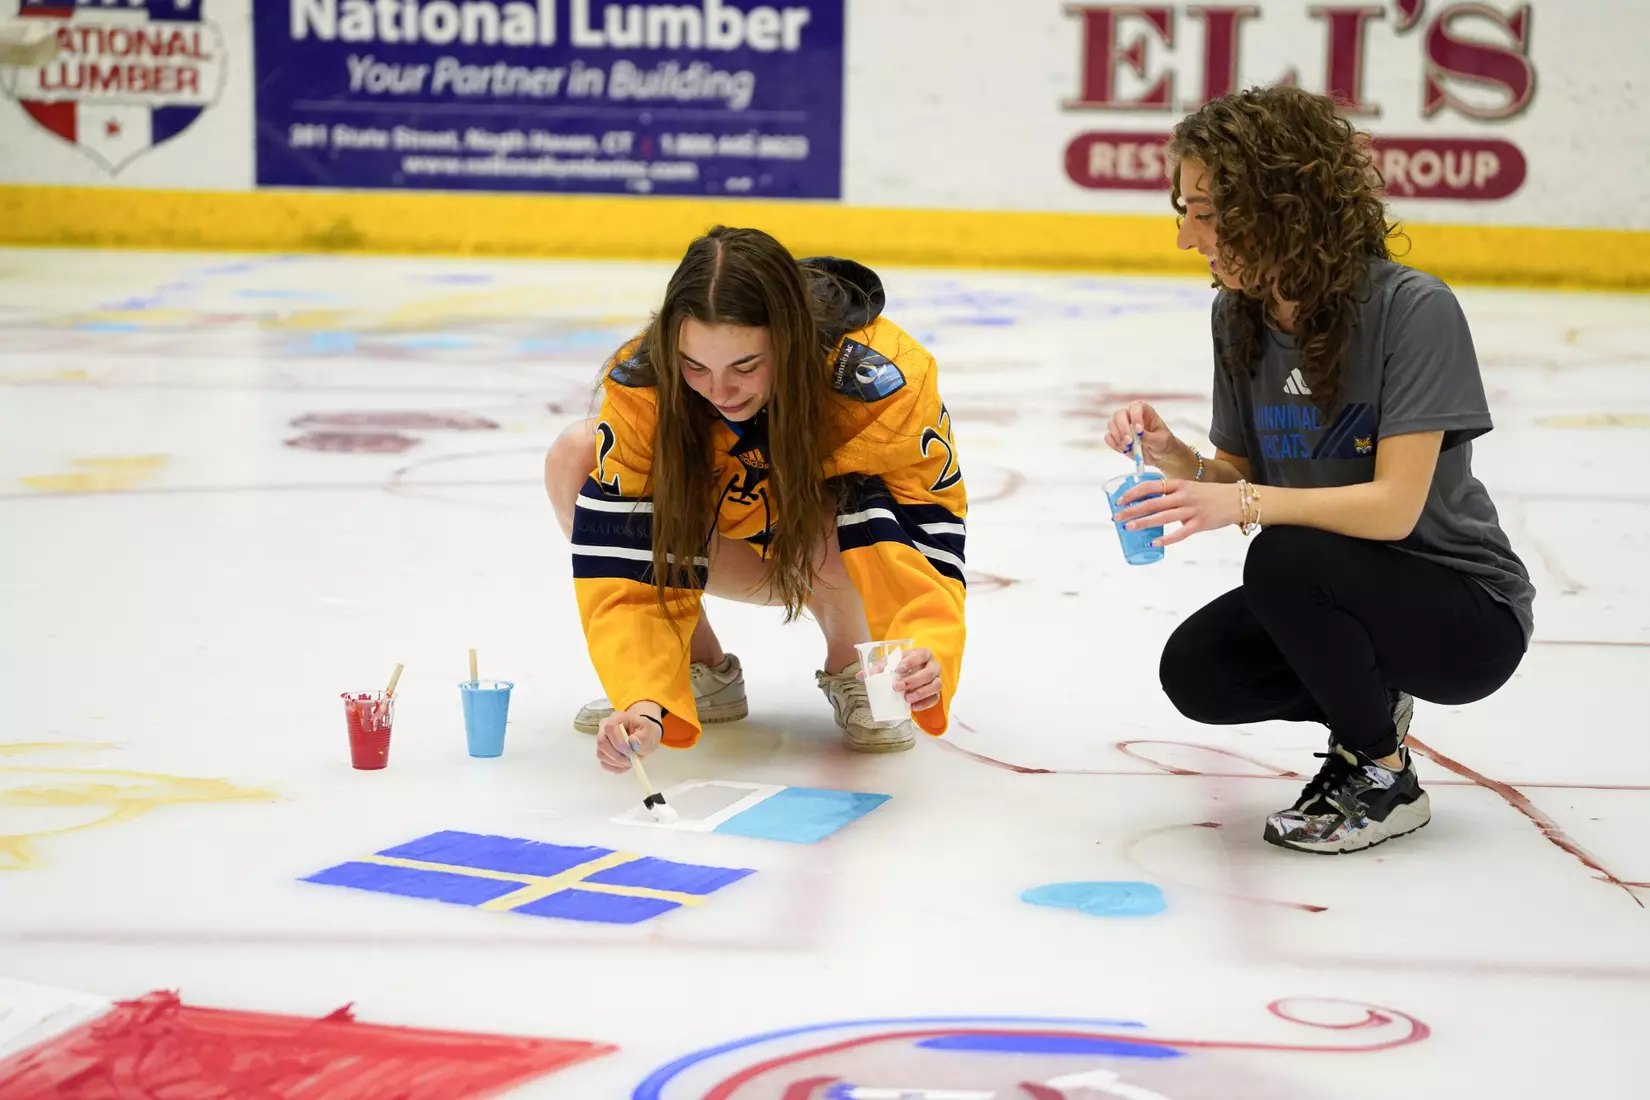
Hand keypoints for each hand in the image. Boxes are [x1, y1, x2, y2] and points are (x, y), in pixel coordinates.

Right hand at [596, 705, 662, 773]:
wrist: (643, 738)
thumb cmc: (645, 732)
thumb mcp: (650, 732)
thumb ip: (643, 736)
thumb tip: (632, 741)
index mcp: (616, 718)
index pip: (610, 727)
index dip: (619, 741)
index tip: (630, 751)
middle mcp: (604, 728)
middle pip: (601, 742)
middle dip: (616, 755)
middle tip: (630, 759)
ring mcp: (602, 741)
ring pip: (601, 754)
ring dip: (617, 762)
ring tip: (630, 760)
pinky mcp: (603, 753)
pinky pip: (604, 764)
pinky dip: (616, 767)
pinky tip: (625, 764)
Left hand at [861, 646, 942, 710]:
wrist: (914, 674)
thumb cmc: (902, 667)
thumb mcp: (891, 664)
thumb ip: (878, 668)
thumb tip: (860, 676)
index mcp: (922, 654)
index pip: (921, 654)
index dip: (911, 661)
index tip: (899, 669)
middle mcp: (932, 666)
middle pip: (929, 672)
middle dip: (913, 680)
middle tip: (897, 687)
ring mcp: (936, 679)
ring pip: (936, 685)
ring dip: (921, 693)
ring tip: (906, 699)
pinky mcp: (936, 693)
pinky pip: (935, 699)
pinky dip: (924, 704)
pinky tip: (913, 707)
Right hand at [1103, 401, 1179, 466]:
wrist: (1160, 455)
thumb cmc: (1163, 443)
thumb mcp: (1160, 441)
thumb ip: (1149, 437)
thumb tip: (1138, 434)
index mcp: (1145, 411)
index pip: (1136, 406)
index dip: (1135, 416)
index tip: (1139, 431)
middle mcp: (1131, 415)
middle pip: (1119, 414)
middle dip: (1122, 428)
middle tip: (1129, 442)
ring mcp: (1123, 426)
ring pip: (1111, 424)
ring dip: (1117, 437)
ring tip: (1128, 448)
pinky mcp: (1117, 437)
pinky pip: (1108, 437)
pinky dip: (1114, 444)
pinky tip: (1124, 450)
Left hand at [1113, 477, 1242, 546]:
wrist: (1236, 500)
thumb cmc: (1209, 495)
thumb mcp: (1188, 488)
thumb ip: (1171, 494)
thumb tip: (1149, 504)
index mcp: (1178, 484)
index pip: (1150, 486)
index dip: (1133, 493)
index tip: (1119, 500)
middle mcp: (1183, 496)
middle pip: (1152, 503)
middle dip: (1132, 510)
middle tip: (1117, 517)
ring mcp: (1191, 510)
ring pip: (1163, 517)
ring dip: (1143, 523)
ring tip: (1129, 528)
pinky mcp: (1200, 524)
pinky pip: (1180, 533)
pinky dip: (1166, 538)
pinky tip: (1154, 542)